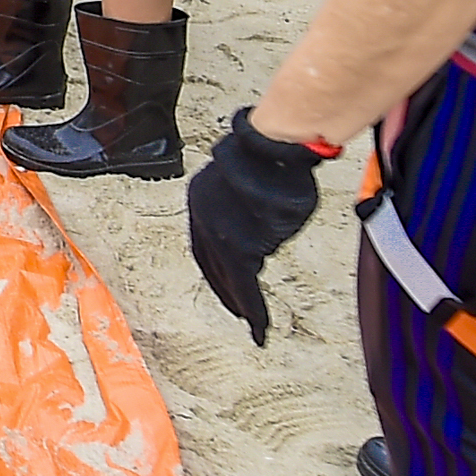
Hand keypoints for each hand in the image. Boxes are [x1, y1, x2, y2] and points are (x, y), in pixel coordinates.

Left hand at [186, 109, 326, 345]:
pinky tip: (259, 329)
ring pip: (237, 275)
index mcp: (199, 197)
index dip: (214, 270)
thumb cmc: (273, 155)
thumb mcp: (247, 178)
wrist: (277, 145)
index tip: (225, 288)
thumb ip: (243, 206)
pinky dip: (255, 311)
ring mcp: (221, 234)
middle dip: (224, 291)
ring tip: (255, 322)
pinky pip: (248, 287)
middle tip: (238, 314)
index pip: (202, 245)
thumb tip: (255, 226)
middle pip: (211, 265)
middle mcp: (202, 217)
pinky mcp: (241, 247)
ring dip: (245, 300)